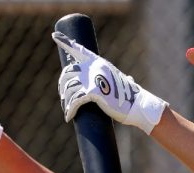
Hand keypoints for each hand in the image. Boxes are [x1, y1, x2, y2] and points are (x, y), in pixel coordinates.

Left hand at [52, 31, 167, 133]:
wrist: (138, 105)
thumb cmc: (131, 96)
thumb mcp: (125, 81)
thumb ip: (122, 79)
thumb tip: (129, 79)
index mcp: (99, 63)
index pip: (80, 49)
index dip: (66, 42)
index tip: (55, 35)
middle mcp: (95, 67)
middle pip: (68, 73)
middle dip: (63, 86)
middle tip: (64, 98)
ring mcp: (94, 79)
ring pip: (69, 89)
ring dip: (66, 101)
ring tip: (68, 110)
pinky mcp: (94, 92)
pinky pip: (75, 100)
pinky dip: (70, 109)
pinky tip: (68, 116)